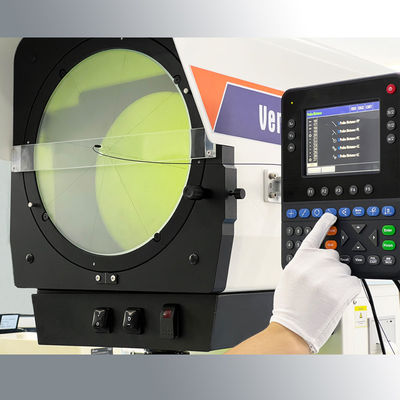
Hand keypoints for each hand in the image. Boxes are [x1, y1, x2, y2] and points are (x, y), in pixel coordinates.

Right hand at [270, 212, 361, 352]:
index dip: (323, 224)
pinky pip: (353, 282)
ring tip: (325, 294)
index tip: (331, 215)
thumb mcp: (289, 278)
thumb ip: (303, 264)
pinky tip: (335, 299)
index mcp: (299, 261)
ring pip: (345, 270)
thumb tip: (318, 260)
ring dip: (340, 280)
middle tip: (322, 283)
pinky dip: (348, 291)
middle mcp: (313, 265)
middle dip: (331, 267)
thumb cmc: (290, 307)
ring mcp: (327, 276)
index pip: (314, 236)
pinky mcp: (341, 289)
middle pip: (333, 255)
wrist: (293, 328)